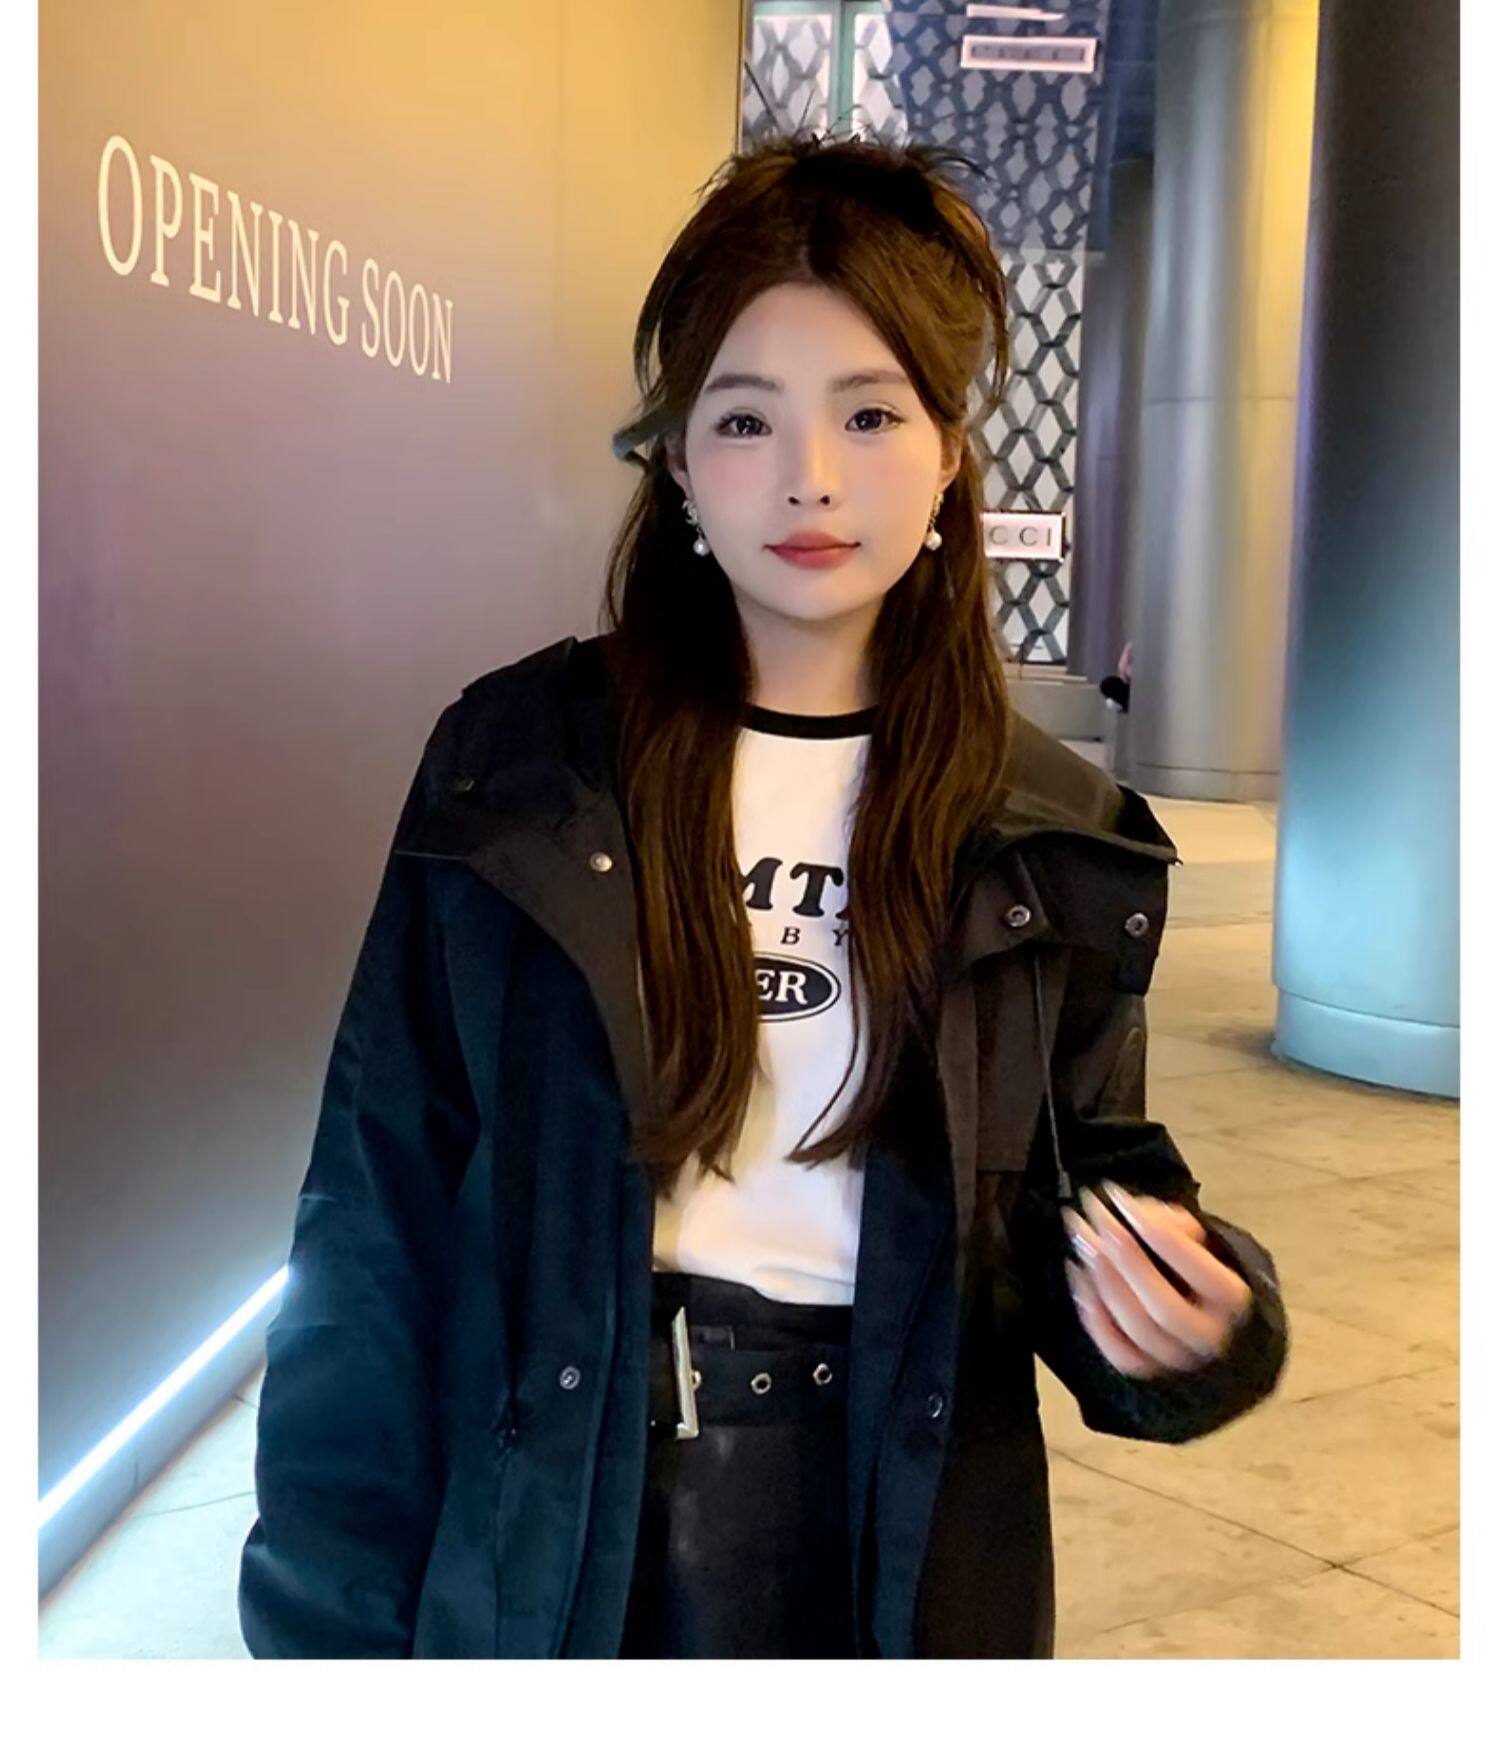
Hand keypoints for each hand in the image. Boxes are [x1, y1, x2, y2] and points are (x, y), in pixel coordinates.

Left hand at [1061, 1183, 1253, 1378]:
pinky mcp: (1147, 1369)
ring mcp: (1177, 1359)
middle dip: (1129, 1262)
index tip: (1125, 1203)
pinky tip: (1080, 1274)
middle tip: (1099, 1221)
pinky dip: (1094, 1314)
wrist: (1193, 1306)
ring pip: (1139, 1330)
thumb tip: (1135, 1214)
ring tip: (1085, 1241)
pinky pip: (1117, 1351)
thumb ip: (1171, 1222)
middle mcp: (1210, 1337)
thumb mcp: (1193, 1235)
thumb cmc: (1190, 1262)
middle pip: (1167, 1310)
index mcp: (1232, 1301)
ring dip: (1106, 1282)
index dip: (1164, 1239)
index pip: (1205, 1276)